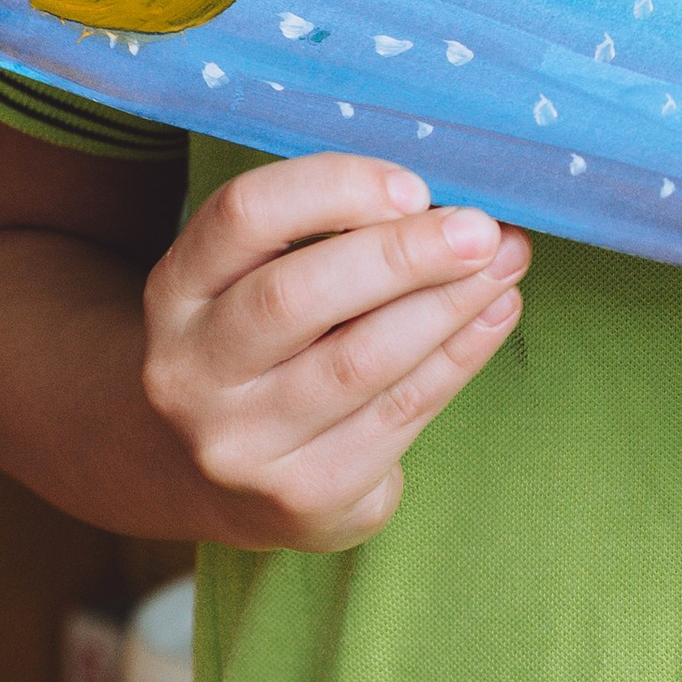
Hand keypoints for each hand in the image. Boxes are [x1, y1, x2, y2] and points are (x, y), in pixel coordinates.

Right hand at [140, 155, 528, 550]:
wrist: (214, 479)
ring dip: (447, 304)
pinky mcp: (302, 495)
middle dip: (403, 254)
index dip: (333, 189)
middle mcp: (190, 370)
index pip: (242, 216)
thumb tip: (449, 203)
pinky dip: (458, 357)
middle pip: (296, 295)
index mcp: (176, 291)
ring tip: (505, 263)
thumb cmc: (263, 349)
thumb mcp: (255, 281)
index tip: (413, 186)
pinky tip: (494, 315)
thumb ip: (328, 236)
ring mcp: (240, 443)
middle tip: (480, 228)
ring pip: (359, 360)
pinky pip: (399, 413)